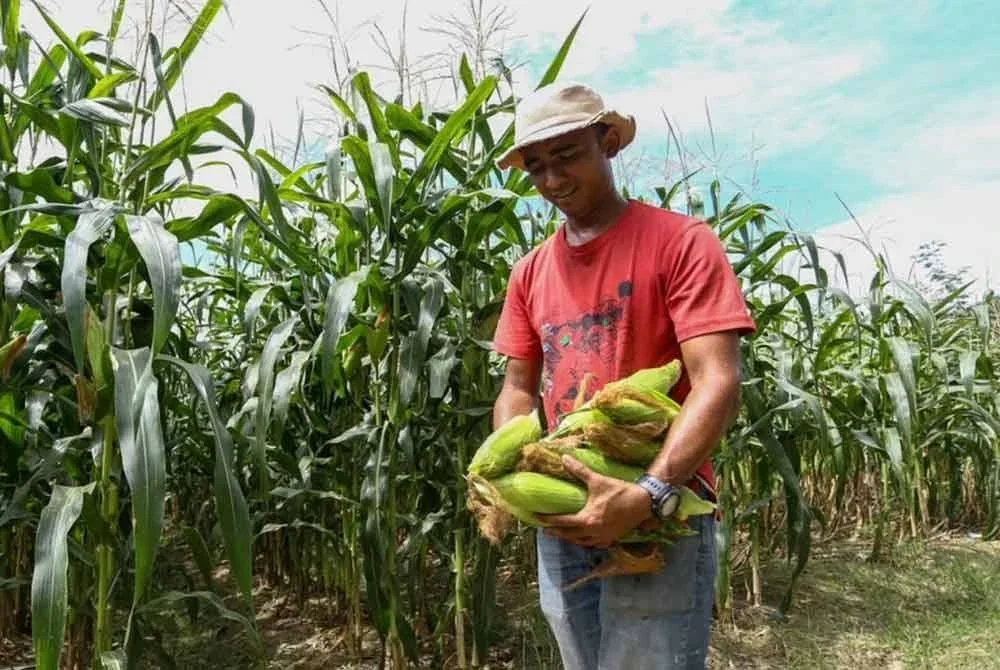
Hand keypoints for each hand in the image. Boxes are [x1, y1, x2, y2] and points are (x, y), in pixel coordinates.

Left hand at [538, 455, 654, 547]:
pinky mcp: (611, 539)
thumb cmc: (619, 491)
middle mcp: (592, 532)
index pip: (561, 522)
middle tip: (545, 529)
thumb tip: (564, 458)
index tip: (536, 518)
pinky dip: (585, 542)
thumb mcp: (597, 480)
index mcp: (586, 519)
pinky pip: (594, 545)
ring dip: (569, 539)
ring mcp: (602, 538)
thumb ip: (579, 470)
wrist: (642, 503)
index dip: (547, 520)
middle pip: (568, 536)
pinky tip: (583, 538)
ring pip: (580, 543)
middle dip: (555, 533)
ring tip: (561, 534)